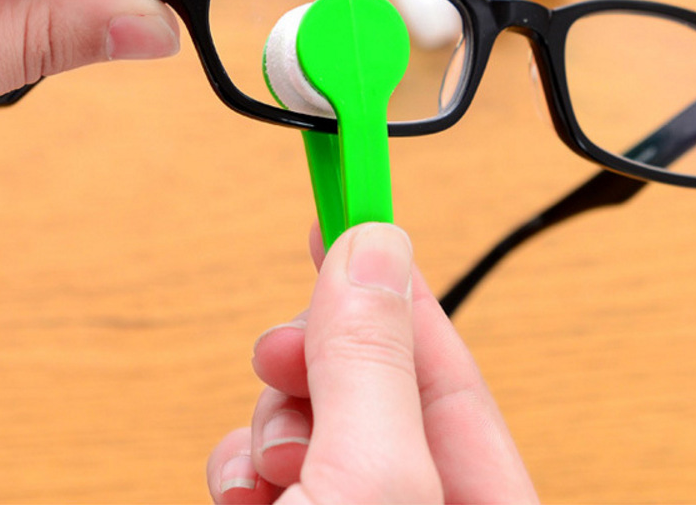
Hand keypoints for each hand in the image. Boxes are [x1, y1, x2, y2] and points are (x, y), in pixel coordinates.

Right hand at [207, 223, 538, 503]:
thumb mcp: (365, 482)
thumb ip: (374, 366)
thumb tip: (375, 249)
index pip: (453, 371)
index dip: (400, 288)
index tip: (353, 217)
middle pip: (377, 391)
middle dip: (320, 365)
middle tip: (284, 351)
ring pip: (318, 424)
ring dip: (276, 421)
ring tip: (269, 459)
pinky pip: (280, 469)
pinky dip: (248, 464)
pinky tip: (243, 487)